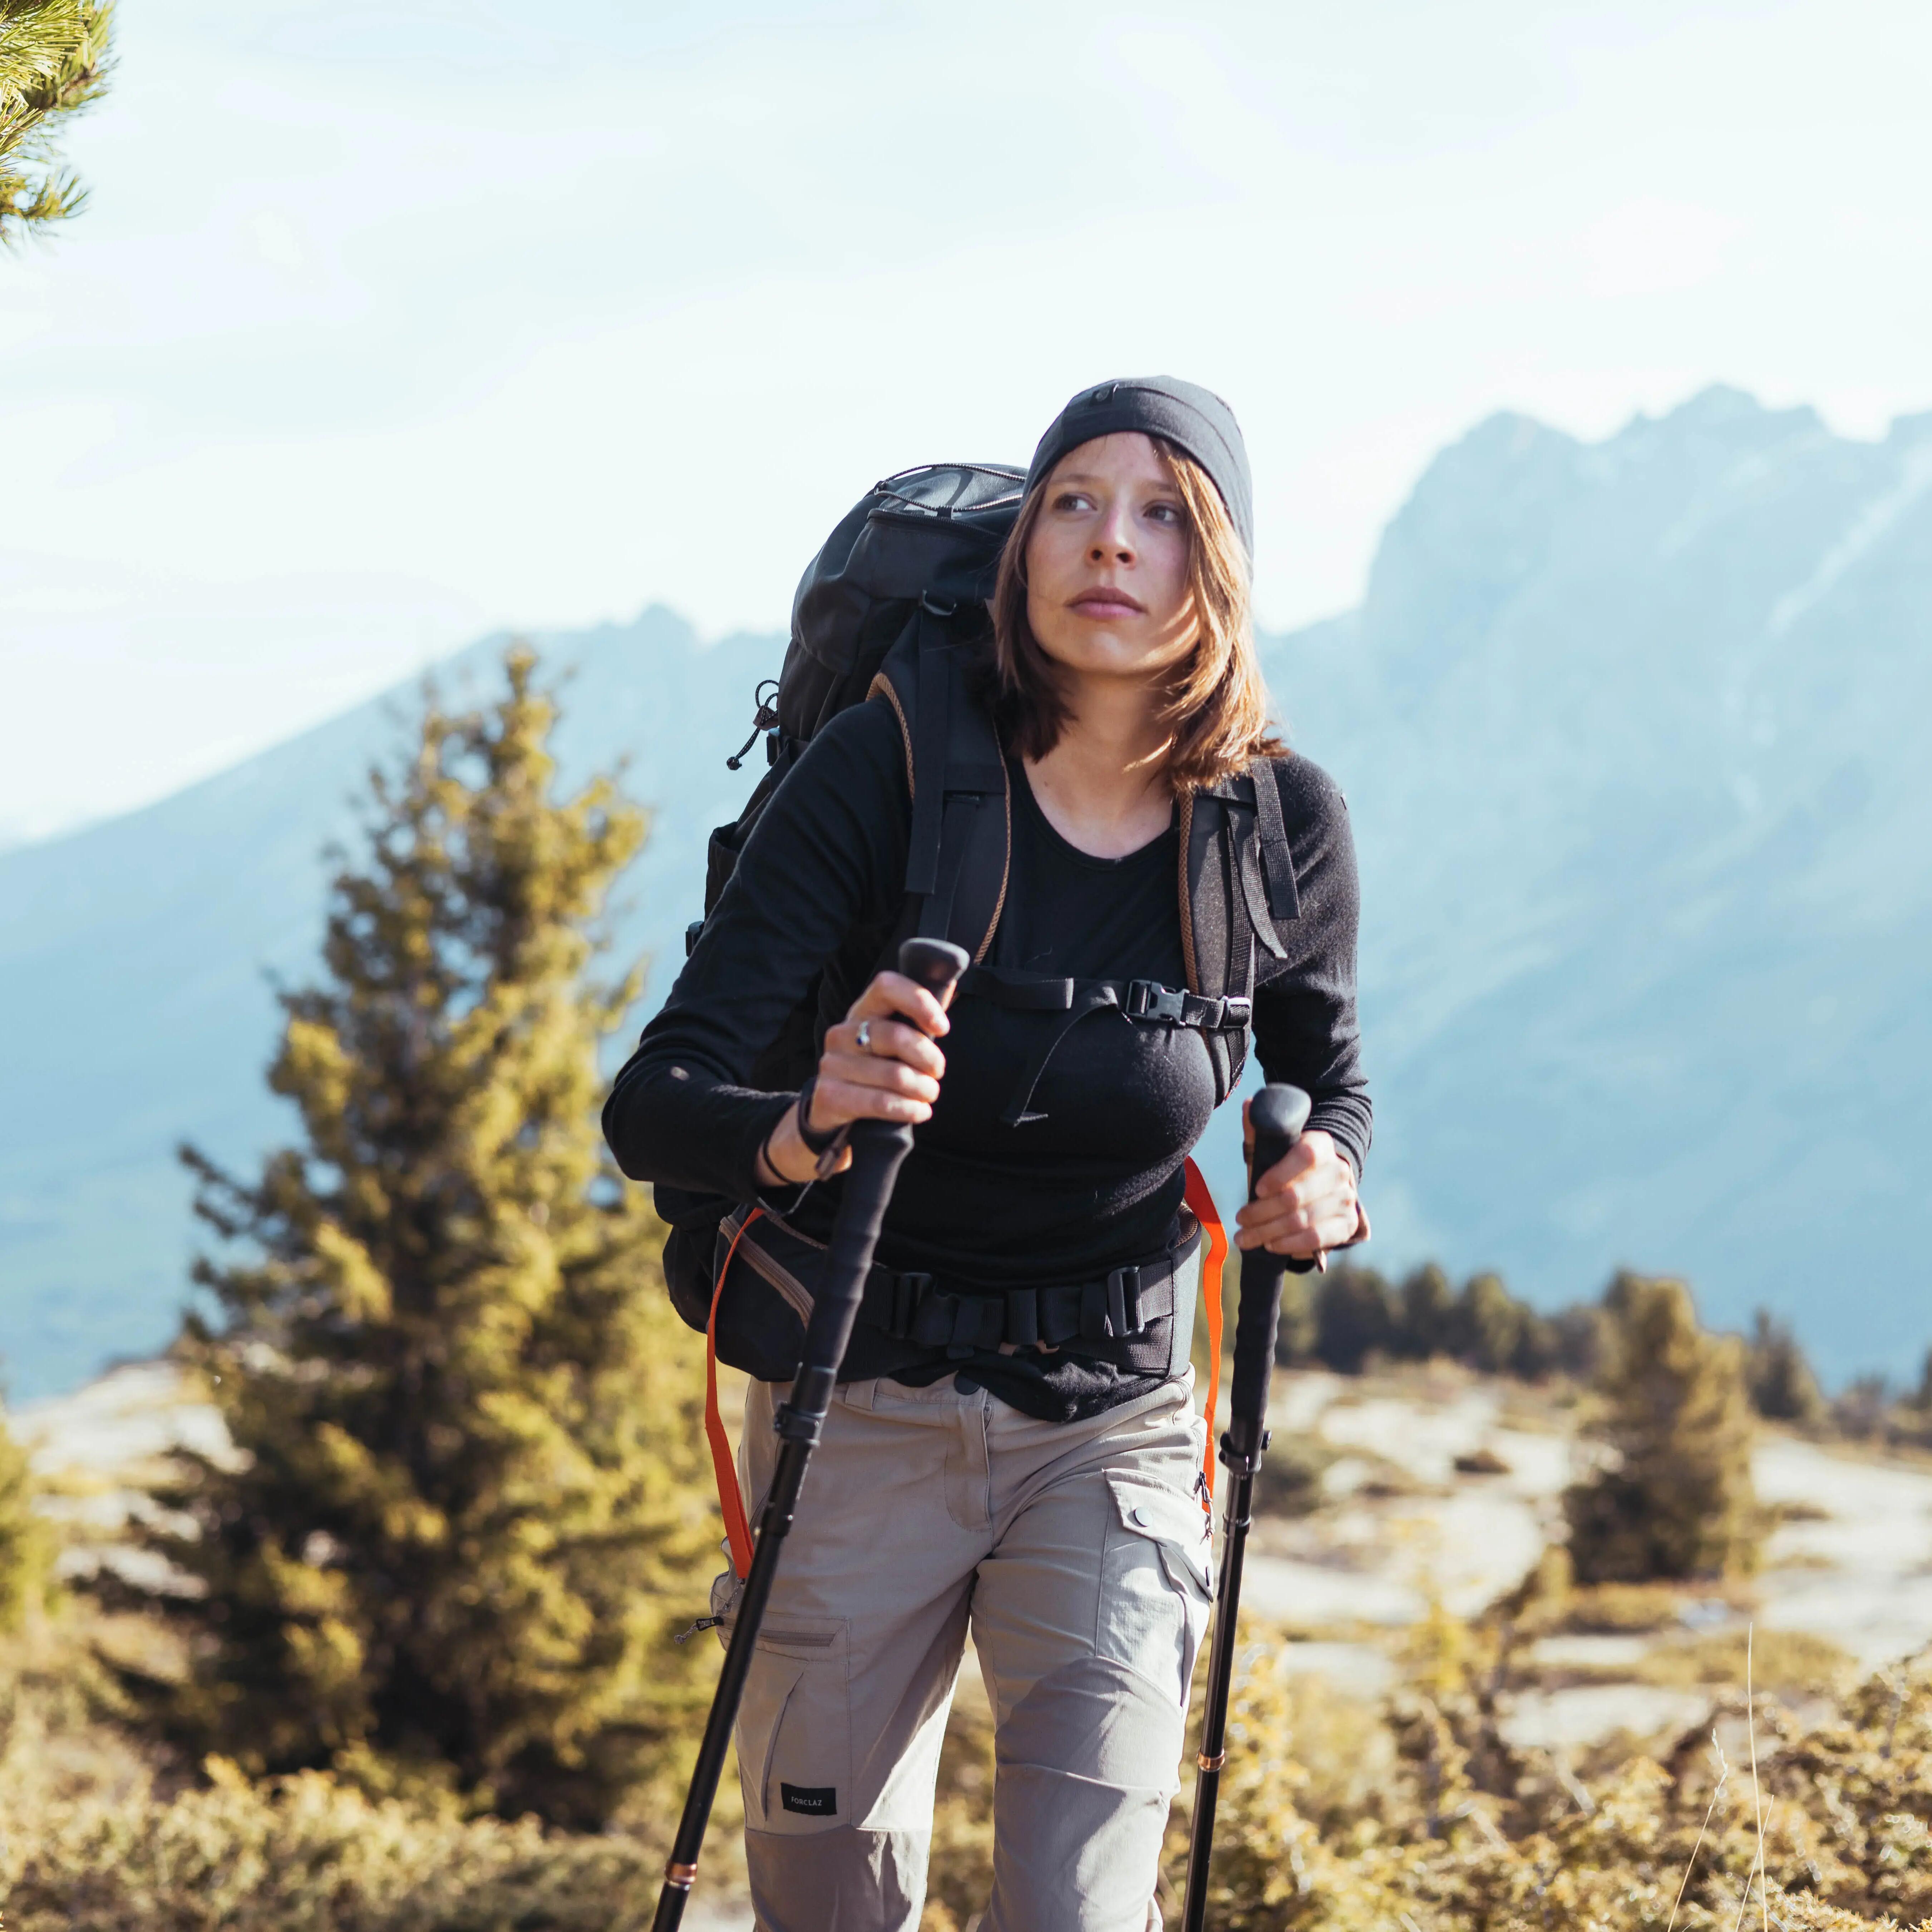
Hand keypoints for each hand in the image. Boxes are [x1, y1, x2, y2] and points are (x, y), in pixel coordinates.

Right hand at [756, 970, 951, 1186]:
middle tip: (937, 1072)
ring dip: (924, 1089)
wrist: (831, 1107)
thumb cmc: (876, 1068)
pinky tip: (921, 1112)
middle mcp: (842, 1033)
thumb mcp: (892, 1042)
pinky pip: (881, 1102)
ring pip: (895, 1075)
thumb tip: (949, 984)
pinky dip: (909, 1109)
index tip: (943, 1027)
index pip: (886, 987)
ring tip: (930, 1094)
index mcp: (861, 1011)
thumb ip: (916, 1020)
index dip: (919, 1001)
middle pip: (896, 1036)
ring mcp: (832, 1063)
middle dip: (929, 1058)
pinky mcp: (829, 1095)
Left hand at [1233, 1110, 1358, 1257]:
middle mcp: (1338, 1171)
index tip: (1256, 1188)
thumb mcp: (1272, 1150)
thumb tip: (1249, 1104)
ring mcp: (1346, 1199)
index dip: (1278, 1174)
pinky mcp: (1346, 1224)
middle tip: (1240, 1219)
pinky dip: (1290, 1244)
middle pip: (1296, 1195)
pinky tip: (1271, 1244)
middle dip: (1262, 1212)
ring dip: (1269, 1231)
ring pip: (1302, 1219)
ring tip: (1245, 1237)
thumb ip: (1259, 1130)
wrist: (1321, 1189)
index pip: (1304, 1156)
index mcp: (1321, 1145)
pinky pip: (1316, 1238)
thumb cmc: (1286, 1168)